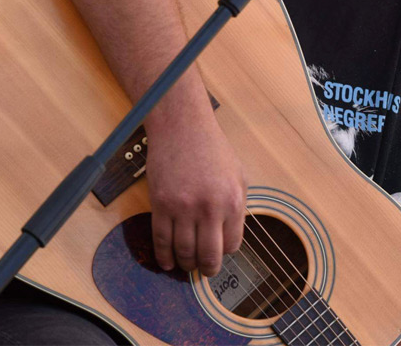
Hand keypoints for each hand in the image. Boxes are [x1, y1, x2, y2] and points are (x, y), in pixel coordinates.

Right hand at [145, 117, 246, 276]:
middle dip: (207, 269)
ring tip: (186, 266)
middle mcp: (210, 208)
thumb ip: (237, 206)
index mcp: (233, 201)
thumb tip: (230, 235)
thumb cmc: (213, 149)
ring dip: (185, 265)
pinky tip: (166, 261)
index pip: (232, 244)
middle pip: (209, 254)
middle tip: (205, 272)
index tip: (220, 253)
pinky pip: (161, 239)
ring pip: (184, 251)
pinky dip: (163, 256)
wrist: (182, 128)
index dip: (226, 253)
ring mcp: (183, 208)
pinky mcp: (161, 204)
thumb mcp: (239, 175)